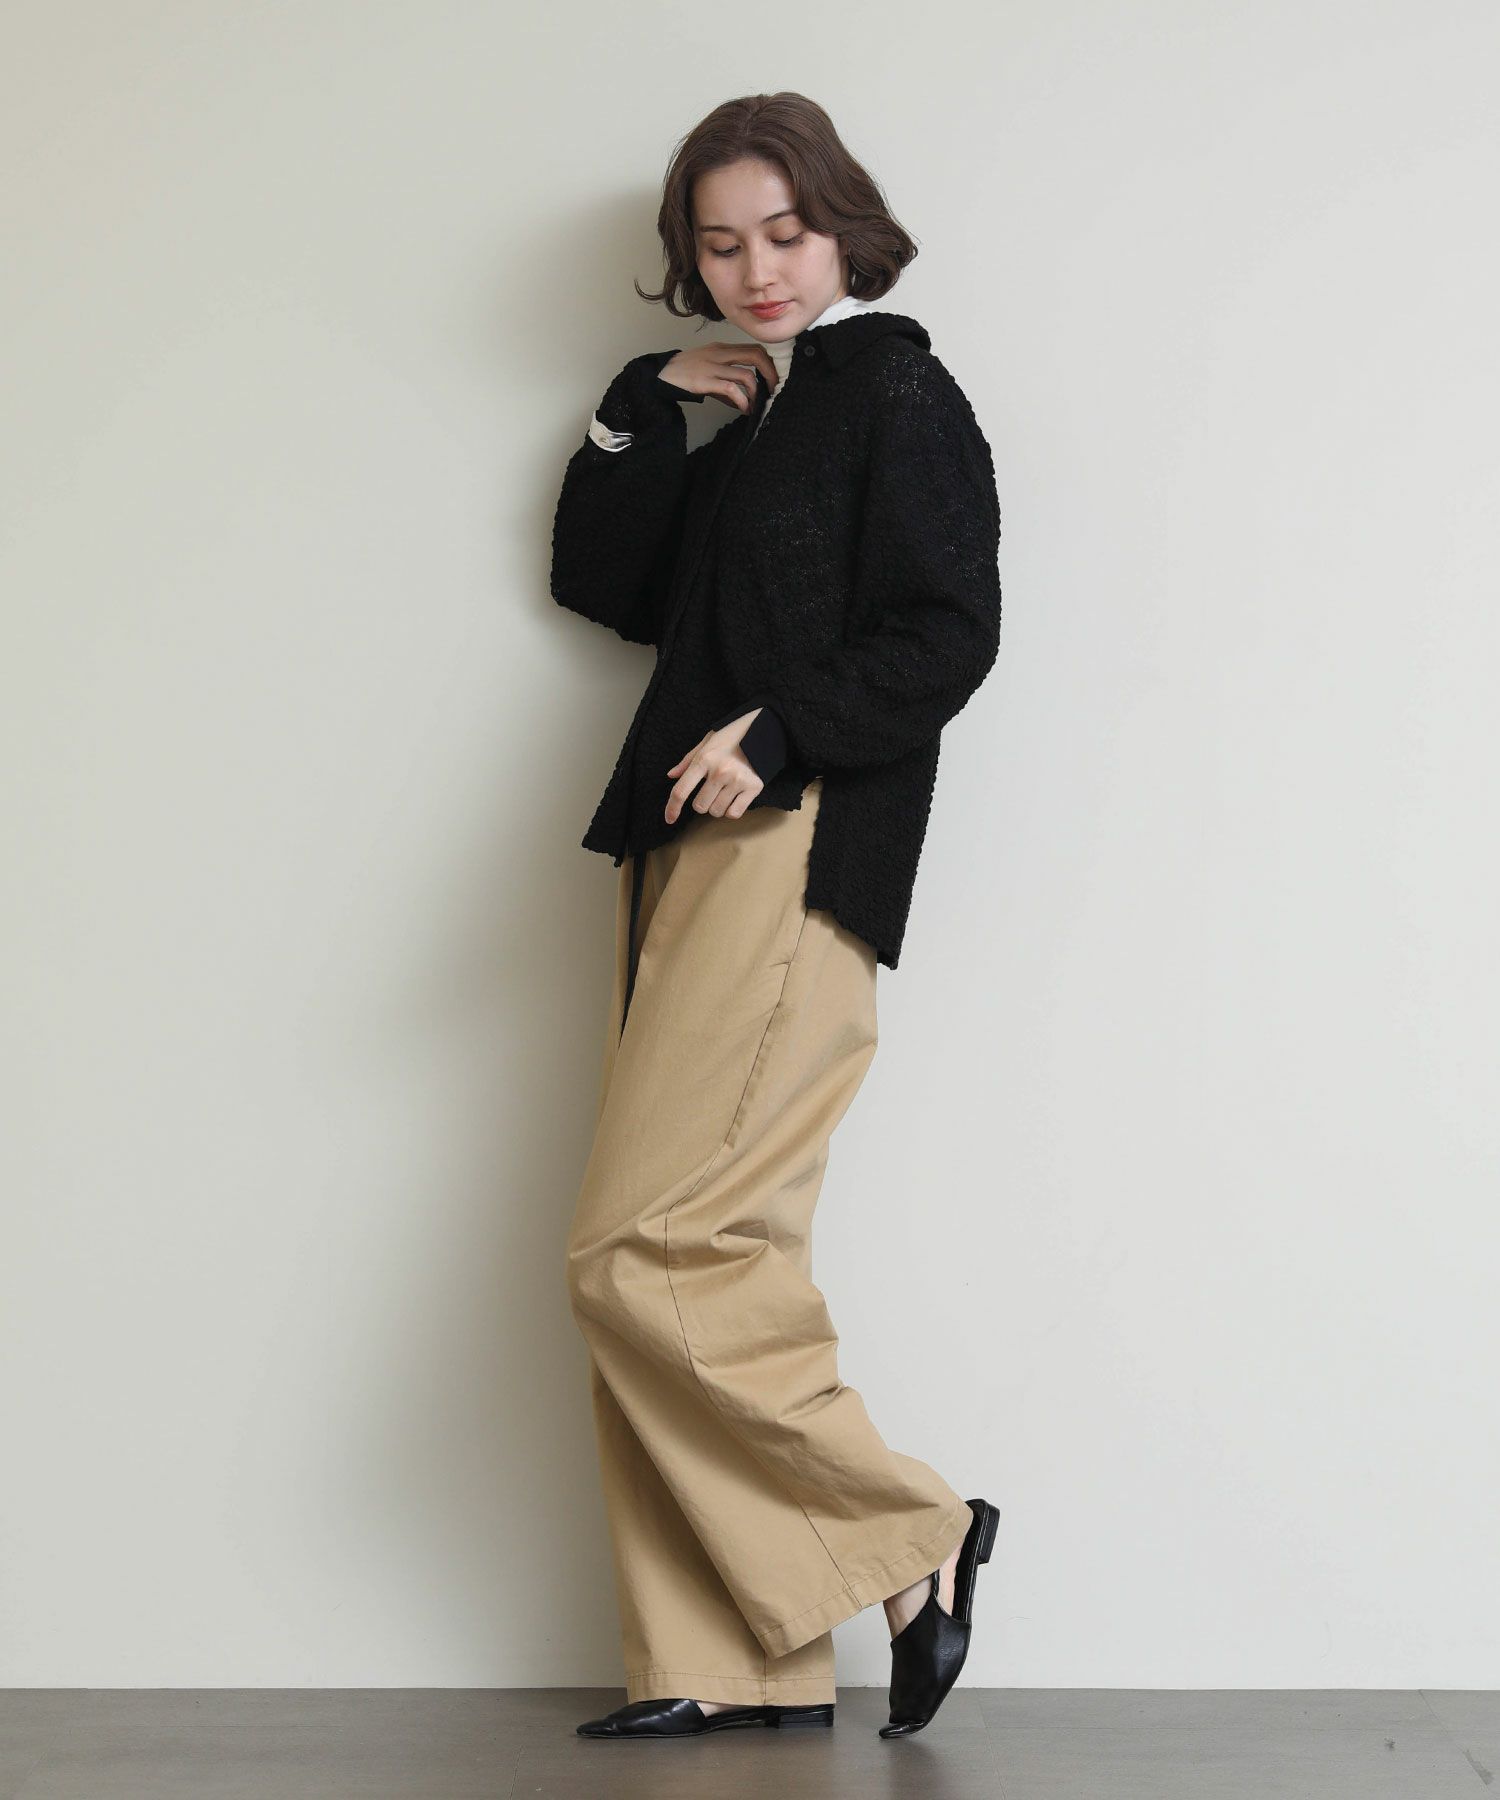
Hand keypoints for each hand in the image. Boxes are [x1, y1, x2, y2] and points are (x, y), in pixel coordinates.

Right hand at [658, 343, 778, 414]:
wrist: (661, 374)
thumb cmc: (686, 374)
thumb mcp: (710, 371)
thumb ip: (729, 383)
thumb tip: (746, 403)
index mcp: (723, 349)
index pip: (754, 348)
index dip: (769, 363)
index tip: (774, 378)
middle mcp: (720, 354)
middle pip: (755, 355)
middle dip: (770, 373)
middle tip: (773, 389)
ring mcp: (713, 366)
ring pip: (746, 374)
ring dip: (757, 392)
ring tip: (756, 404)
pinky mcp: (705, 381)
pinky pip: (731, 389)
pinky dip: (743, 401)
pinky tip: (744, 409)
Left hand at [664, 711, 766, 823]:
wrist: (764, 730)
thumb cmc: (732, 736)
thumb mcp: (707, 742)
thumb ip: (688, 761)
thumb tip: (671, 776)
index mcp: (704, 759)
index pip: (681, 791)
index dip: (672, 808)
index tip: (670, 818)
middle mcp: (720, 771)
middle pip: (700, 806)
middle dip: (702, 802)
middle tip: (711, 789)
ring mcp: (737, 780)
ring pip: (717, 811)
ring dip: (717, 806)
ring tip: (725, 790)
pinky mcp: (754, 788)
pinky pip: (734, 813)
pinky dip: (732, 810)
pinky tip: (735, 797)